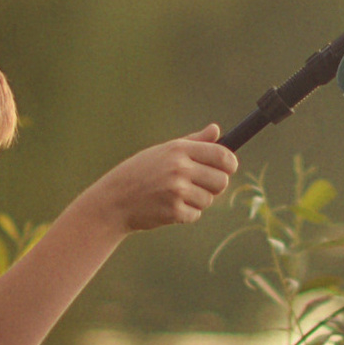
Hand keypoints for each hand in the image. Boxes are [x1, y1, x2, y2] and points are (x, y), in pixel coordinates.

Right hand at [90, 126, 238, 234]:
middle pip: (221, 180)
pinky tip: (168, 206)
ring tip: (175, 195)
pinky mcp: (174, 211)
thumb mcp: (163, 151)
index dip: (230, 163)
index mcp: (179, 149)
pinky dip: (186, 213)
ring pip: (209, 199)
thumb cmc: (139, 173)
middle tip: (199, 185)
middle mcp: (180, 168)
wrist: (114, 200)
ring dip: (197, 200)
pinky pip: (196, 214)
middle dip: (215, 185)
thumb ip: (193, 142)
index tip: (228, 168)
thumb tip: (216, 130)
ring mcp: (177, 191)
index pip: (221, 155)